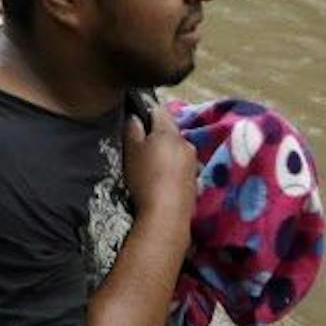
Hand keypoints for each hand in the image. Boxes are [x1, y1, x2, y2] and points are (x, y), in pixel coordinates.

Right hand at [122, 103, 196, 221]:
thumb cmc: (145, 179)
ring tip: (150, 169)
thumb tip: (135, 117)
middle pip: (169, 131)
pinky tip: (161, 183)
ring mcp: (193, 162)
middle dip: (156, 136)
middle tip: (140, 150)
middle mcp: (186, 143)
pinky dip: (172, 169)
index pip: (158, 110)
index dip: (145, 114)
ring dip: (165, 154)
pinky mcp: (195, 181)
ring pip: (176, 149)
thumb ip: (132, 129)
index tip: (135, 126)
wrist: (166, 215)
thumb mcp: (131, 150)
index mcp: (169, 132)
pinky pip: (181, 167)